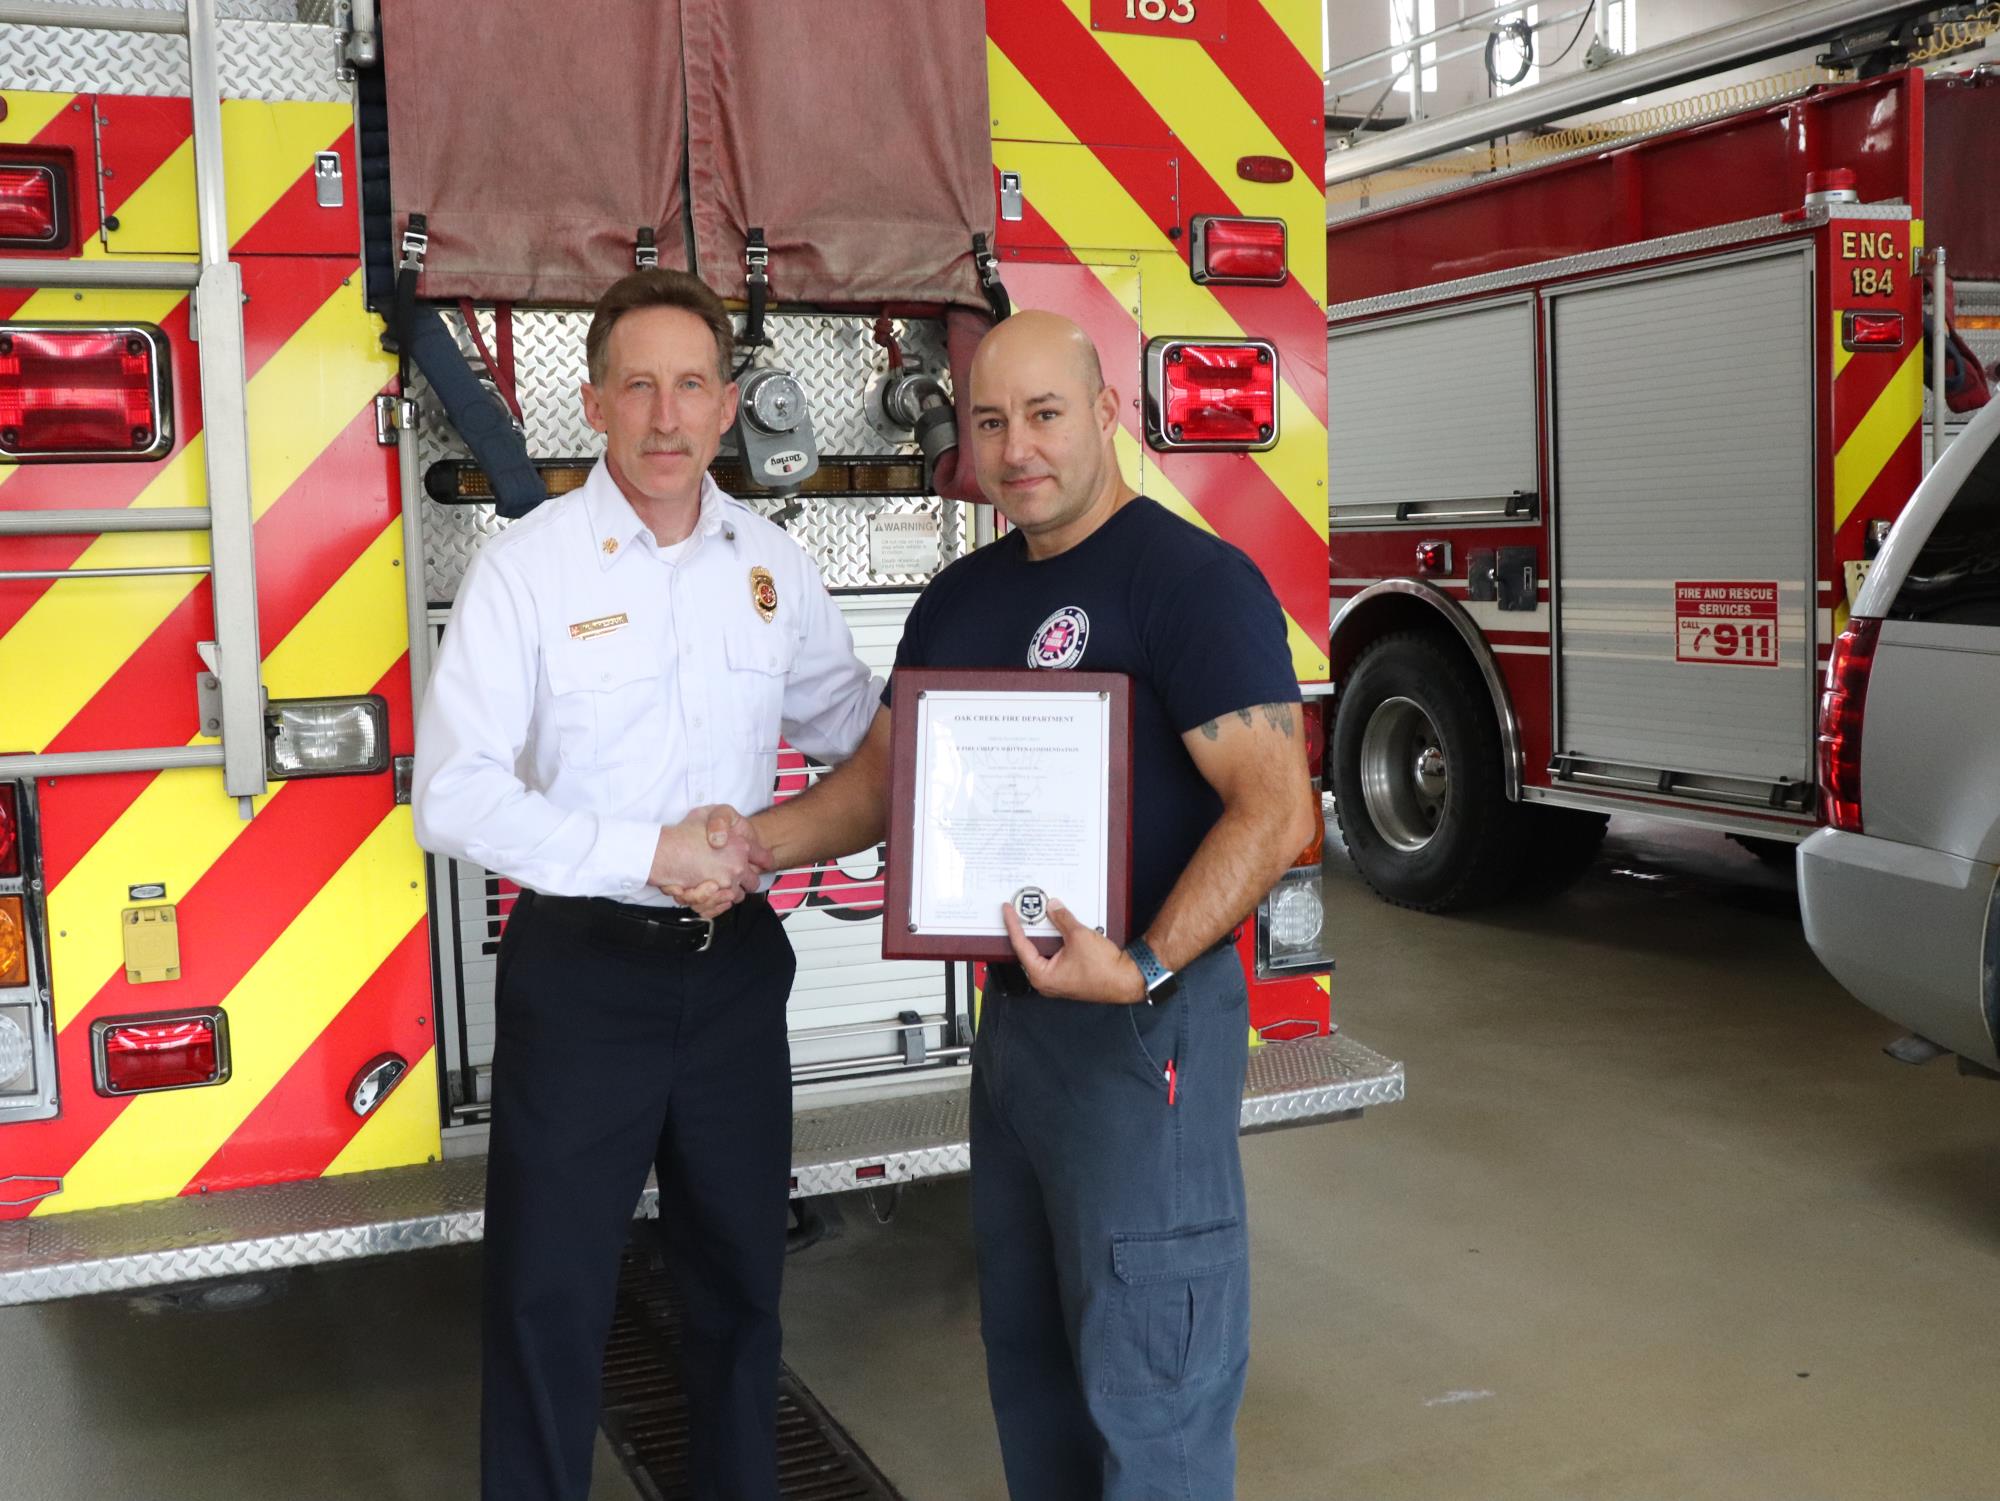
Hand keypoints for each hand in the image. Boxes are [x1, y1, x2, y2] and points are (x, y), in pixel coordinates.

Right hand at [651, 805, 772, 911]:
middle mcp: (737, 867)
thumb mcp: (709, 814)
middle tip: (732, 875)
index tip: (762, 863)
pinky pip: (723, 906)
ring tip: (715, 884)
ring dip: (728, 892)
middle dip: (744, 880)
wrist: (661, 851)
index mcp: (741, 846)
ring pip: (736, 896)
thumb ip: (725, 823)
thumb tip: (731, 836)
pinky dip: (717, 903)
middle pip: (753, 882)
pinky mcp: (713, 897)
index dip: (763, 860)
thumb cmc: (683, 832)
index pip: (765, 858)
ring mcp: (725, 883)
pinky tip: (709, 893)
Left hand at [1001, 896, 1146, 1004]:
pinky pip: (1055, 955)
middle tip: (1019, 910)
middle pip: (1029, 950)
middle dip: (1027, 929)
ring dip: (1043, 934)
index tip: (1007, 910)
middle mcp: (1045, 982)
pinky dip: (1055, 940)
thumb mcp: (1079, 936)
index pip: (1020, 946)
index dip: (1013, 925)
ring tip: (1038, 915)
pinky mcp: (1068, 975)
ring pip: (1044, 952)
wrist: (1127, 980)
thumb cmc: (1104, 969)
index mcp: (1041, 976)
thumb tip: (1052, 907)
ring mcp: (1057, 980)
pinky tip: (1057, 926)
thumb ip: (1062, 919)